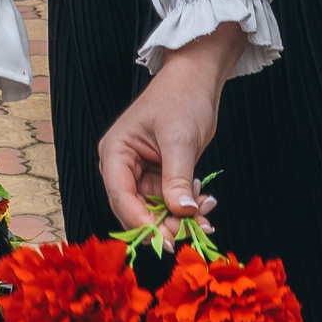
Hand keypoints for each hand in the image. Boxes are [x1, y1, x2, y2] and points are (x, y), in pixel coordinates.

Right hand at [98, 24, 240, 231]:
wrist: (198, 79)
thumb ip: (177, 178)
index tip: (165, 242)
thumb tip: (182, 211)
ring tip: (206, 219)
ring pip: (155, 209)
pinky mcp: (160, 174)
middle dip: (164, 224)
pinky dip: (186, 206)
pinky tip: (205, 204)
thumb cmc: (182, 98)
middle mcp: (123, 165)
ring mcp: (141, 171)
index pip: (121, 196)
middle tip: (192, 233)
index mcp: (115, 152)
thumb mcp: (179, 140)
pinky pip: (169, 200)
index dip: (141, 223)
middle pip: (136, 208)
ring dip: (179, 217)